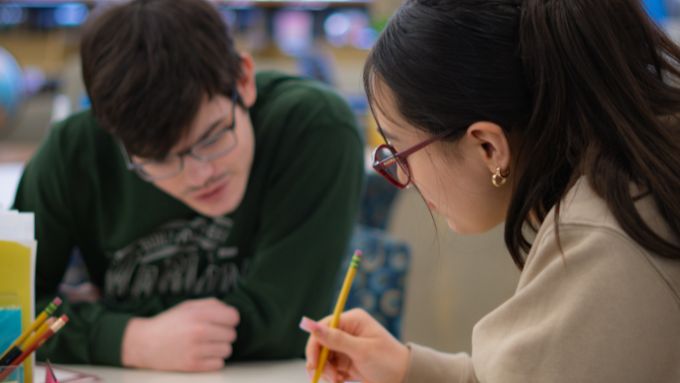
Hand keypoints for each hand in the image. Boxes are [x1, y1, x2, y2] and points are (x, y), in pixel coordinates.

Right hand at [121, 298, 238, 371]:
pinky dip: (213, 360)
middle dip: (223, 334)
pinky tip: (202, 355)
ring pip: (227, 350)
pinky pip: (219, 364)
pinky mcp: (192, 365)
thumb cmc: (169, 323)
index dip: (229, 319)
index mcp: (199, 314)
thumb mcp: (188, 306)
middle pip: (231, 335)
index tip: (222, 322)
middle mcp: (199, 331)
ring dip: (219, 348)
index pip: (233, 317)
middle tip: (210, 334)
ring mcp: (196, 349)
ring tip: (206, 345)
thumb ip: (211, 305)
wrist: (144, 343)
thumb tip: (231, 312)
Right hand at [300, 308, 409, 382]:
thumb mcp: (362, 351)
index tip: (314, 363)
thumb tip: (309, 324)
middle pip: (320, 343)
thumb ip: (335, 339)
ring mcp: (346, 346)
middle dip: (321, 361)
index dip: (315, 345)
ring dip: (325, 370)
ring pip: (323, 357)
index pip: (323, 327)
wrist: (405, 379)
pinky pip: (329, 366)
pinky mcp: (346, 360)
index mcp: (352, 320)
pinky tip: (340, 381)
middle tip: (329, 377)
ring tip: (337, 380)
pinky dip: (331, 375)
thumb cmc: (387, 361)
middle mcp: (347, 330)